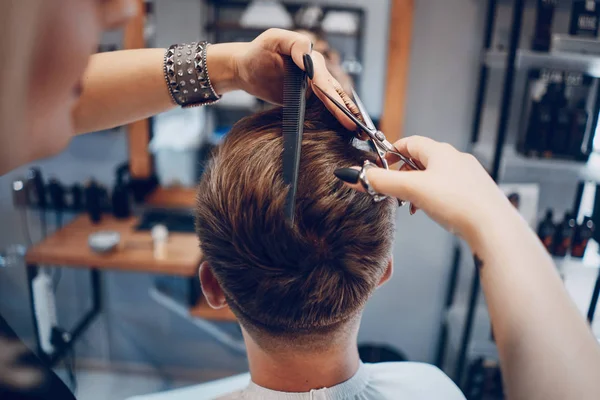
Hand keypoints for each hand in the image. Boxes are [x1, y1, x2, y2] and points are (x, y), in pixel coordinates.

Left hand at [207, 29, 355, 129]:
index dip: (333, 97)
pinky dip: (336, 121)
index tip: (342, 111)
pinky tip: (346, 132)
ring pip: (334, 103)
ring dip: (348, 117)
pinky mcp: (308, 99)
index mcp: (311, 58)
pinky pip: (324, 110)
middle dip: (348, 110)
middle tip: (360, 126)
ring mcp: (313, 87)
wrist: (246, 69)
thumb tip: (310, 55)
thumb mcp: (273, 39)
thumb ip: (294, 43)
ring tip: (360, 133)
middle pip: (335, 93)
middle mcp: (316, 73)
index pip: (324, 80)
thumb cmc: (257, 52)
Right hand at [336, 136, 514, 242]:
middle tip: (393, 190)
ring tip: (411, 205)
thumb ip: (381, 182)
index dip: (392, 152)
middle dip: (403, 174)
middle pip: (421, 159)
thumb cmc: (456, 203)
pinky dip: (434, 197)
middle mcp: (456, 159)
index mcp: (440, 151)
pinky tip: (432, 212)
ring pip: (435, 176)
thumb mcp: (411, 190)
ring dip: (418, 187)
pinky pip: (449, 189)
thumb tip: (350, 175)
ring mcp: (468, 176)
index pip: (410, 142)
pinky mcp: (476, 193)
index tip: (380, 165)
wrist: (493, 227)